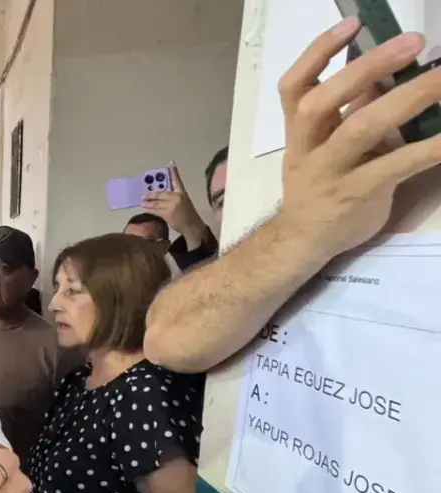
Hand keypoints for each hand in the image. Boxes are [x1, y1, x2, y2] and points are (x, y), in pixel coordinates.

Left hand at [141, 163, 206, 241]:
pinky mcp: (168, 213)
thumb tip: (158, 196)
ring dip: (148, 203)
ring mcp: (172, 205)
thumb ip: (172, 197)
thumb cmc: (187, 214)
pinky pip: (156, 210)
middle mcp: (177, 197)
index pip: (177, 180)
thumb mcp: (183, 202)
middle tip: (143, 195)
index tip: (170, 163)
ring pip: (156, 202)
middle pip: (160, 193)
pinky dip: (150, 210)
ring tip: (142, 202)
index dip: (173, 172)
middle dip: (151, 194)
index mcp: (182, 193)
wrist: (192, 226)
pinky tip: (146, 209)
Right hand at [278, 19, 440, 256]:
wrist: (304, 240)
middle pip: (323, 101)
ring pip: (360, 129)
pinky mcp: (358, 195)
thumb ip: (350, 111)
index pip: (294, 85)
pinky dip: (427, 148)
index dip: (318, 52)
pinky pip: (395, 166)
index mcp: (298, 131)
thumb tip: (390, 73)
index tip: (353, 23)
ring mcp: (330, 172)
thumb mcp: (325, 146)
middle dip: (367, 68)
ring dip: (404, 99)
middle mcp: (308, 148)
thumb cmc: (320, 185)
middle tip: (413, 42)